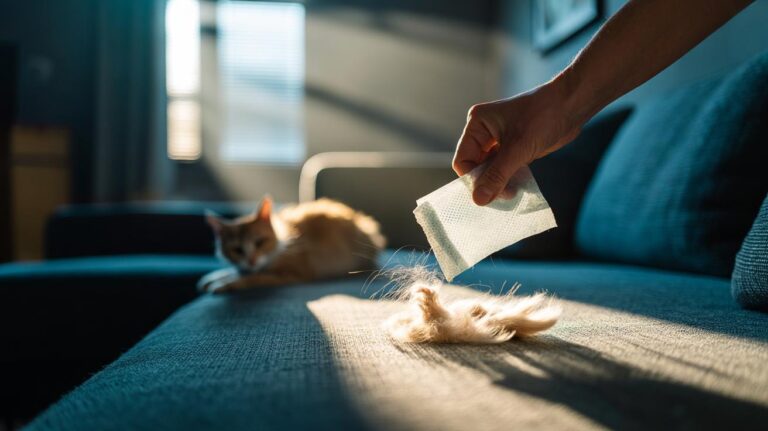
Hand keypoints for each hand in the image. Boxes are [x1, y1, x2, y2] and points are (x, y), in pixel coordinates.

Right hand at [453, 78, 583, 204]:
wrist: (571, 105)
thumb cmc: (543, 118)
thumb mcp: (517, 150)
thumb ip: (497, 176)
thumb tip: (478, 200)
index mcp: (477, 124)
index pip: (463, 161)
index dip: (474, 180)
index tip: (491, 194)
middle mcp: (483, 131)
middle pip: (475, 167)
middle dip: (487, 183)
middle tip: (505, 195)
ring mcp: (497, 139)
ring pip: (489, 170)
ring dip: (498, 182)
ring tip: (512, 192)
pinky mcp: (512, 147)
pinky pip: (502, 168)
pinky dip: (508, 178)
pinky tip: (518, 185)